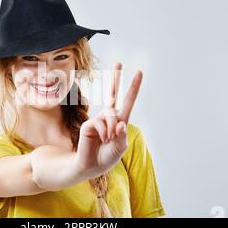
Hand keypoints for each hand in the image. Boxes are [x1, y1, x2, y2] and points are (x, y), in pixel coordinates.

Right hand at [75, 62, 142, 176]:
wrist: (91, 166)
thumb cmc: (106, 157)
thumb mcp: (120, 148)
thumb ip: (122, 136)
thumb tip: (120, 123)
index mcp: (120, 121)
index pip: (127, 101)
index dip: (133, 87)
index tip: (139, 72)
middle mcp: (109, 117)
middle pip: (113, 94)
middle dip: (116, 78)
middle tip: (119, 62)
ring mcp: (98, 119)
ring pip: (111, 117)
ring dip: (112, 131)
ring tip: (107, 141)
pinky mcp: (89, 124)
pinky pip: (101, 124)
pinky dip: (104, 133)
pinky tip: (101, 140)